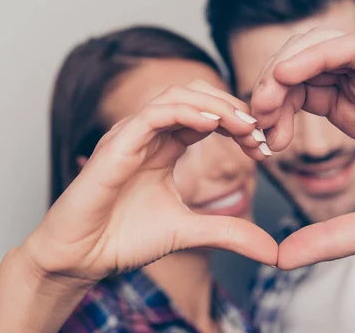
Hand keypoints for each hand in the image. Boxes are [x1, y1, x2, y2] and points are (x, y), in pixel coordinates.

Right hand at [23, 81, 276, 283]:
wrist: (80, 260)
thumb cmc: (124, 240)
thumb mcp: (190, 232)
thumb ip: (229, 232)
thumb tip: (273, 252)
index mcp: (164, 147)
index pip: (206, 116)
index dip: (237, 124)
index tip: (264, 146)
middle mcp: (148, 134)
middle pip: (195, 95)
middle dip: (232, 107)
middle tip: (259, 132)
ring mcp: (131, 136)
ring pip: (176, 95)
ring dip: (215, 105)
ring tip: (244, 126)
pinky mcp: (116, 145)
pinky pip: (153, 114)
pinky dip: (185, 112)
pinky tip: (213, 124)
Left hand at [250, 28, 354, 269]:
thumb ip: (331, 237)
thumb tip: (283, 258)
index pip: (300, 95)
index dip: (274, 113)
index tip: (264, 147)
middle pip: (301, 67)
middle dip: (268, 89)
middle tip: (256, 124)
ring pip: (318, 46)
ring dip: (283, 69)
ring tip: (268, 103)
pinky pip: (349, 45)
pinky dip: (312, 55)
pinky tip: (287, 77)